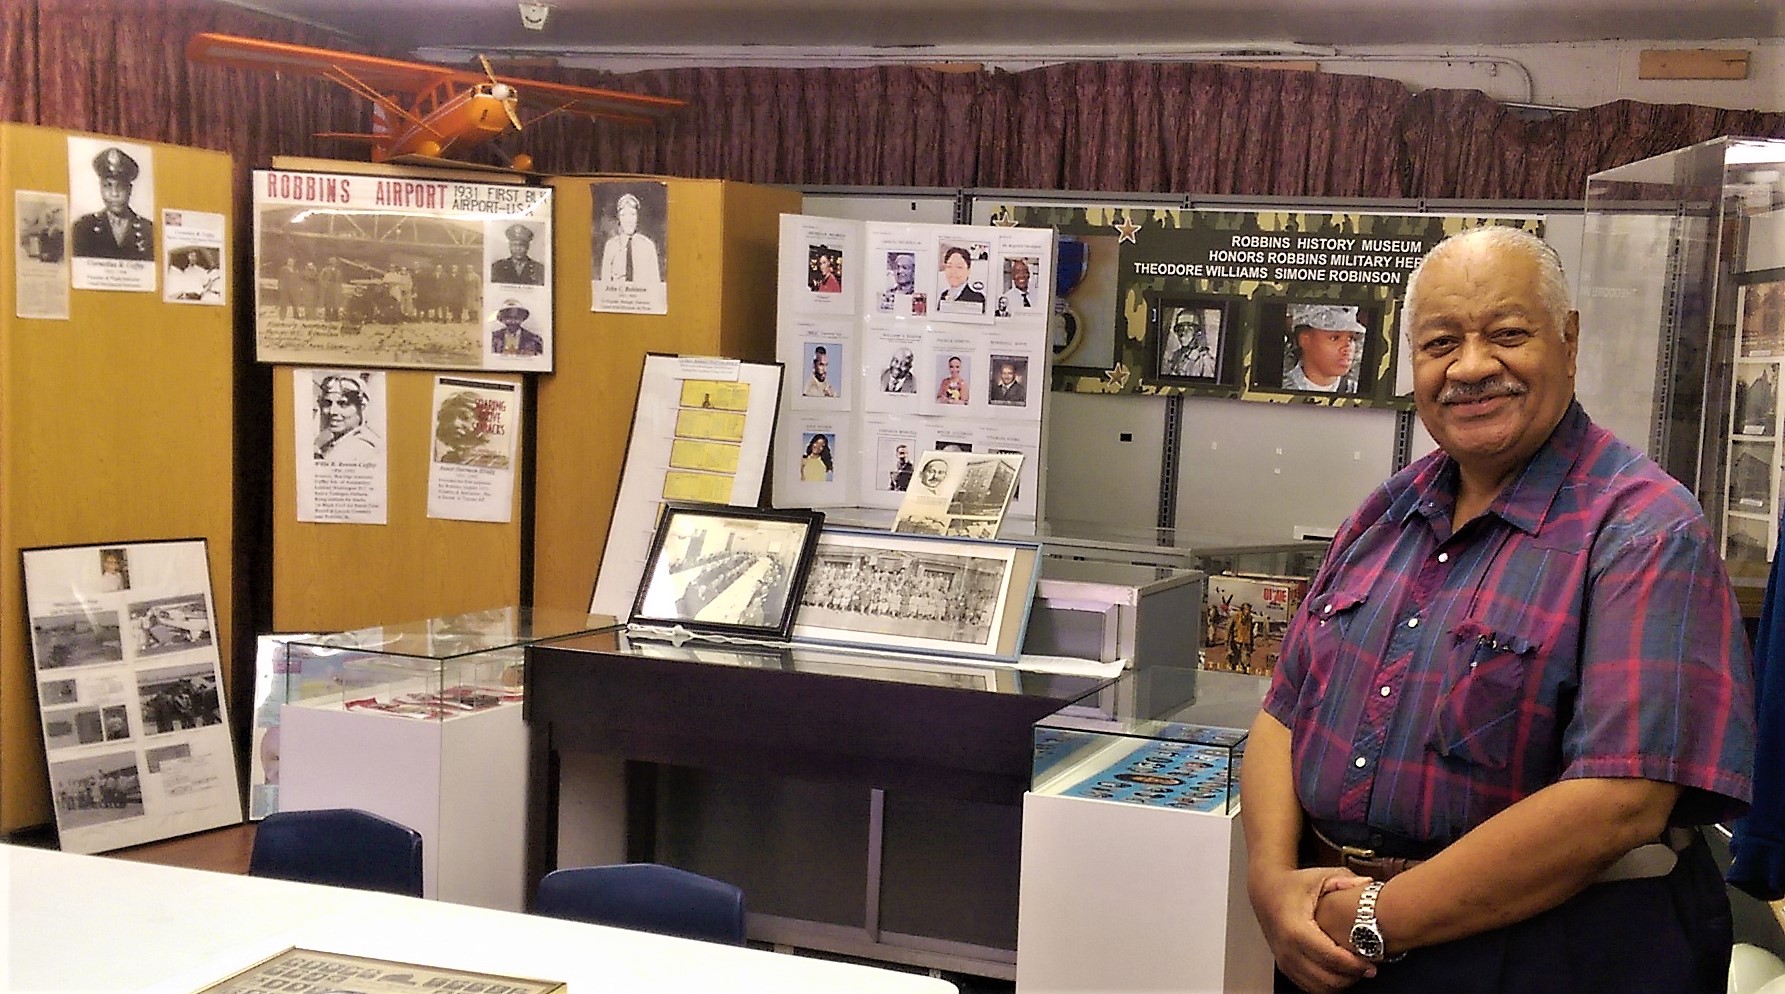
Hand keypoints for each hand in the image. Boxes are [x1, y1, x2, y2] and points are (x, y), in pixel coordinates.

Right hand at [1250, 867, 1375, 993]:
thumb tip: (1368, 884)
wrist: (1265, 891)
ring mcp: (1285, 960)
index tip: (1371, 962)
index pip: (1330, 957)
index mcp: (1297, 928)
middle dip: (1351, 976)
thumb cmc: (1293, 885)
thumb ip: (1345, 880)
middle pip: (1327, 979)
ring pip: (1319, 988)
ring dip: (1340, 983)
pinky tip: (1338, 971)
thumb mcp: (1319, 877)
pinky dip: (1327, 984)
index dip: (1354, 964)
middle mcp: (1288, 949)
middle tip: (1368, 967)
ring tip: (1355, 969)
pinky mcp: (1285, 967)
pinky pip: (1309, 987)